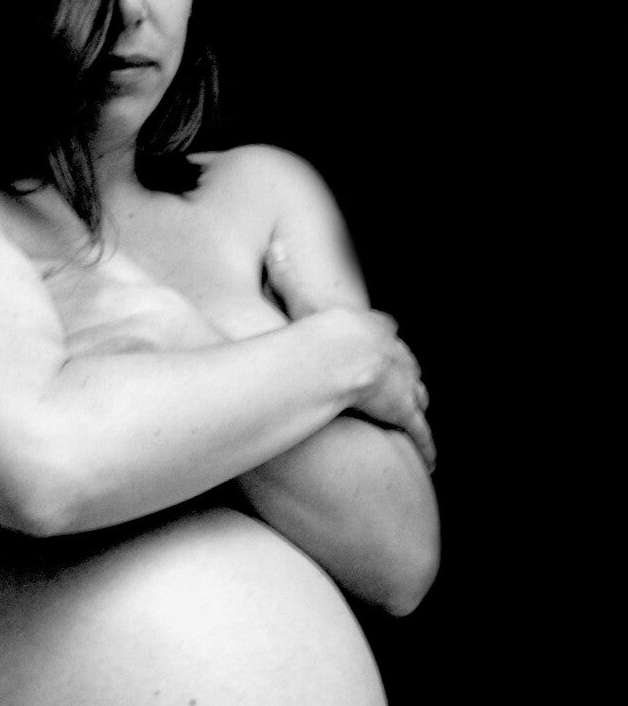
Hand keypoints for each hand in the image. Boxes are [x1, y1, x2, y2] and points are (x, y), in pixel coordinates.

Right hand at [278, 237, 434, 470]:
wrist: (340, 354)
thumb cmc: (321, 327)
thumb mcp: (302, 297)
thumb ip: (286, 274)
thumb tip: (273, 245)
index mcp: (377, 331)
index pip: (385, 334)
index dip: (381, 342)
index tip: (378, 347)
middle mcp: (397, 358)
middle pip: (406, 367)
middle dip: (404, 376)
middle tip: (402, 386)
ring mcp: (403, 387)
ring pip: (416, 399)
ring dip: (415, 408)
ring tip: (415, 419)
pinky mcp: (404, 413)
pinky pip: (419, 433)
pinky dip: (426, 446)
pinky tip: (431, 460)